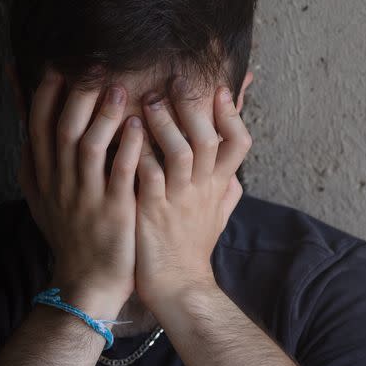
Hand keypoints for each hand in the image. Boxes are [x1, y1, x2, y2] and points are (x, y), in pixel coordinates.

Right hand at [18, 67, 143, 318]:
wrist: (87, 283)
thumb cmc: (69, 237)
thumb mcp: (41, 202)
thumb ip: (32, 168)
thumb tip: (24, 135)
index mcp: (44, 177)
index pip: (38, 128)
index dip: (45, 95)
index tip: (57, 67)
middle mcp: (60, 183)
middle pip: (62, 129)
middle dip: (75, 94)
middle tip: (94, 65)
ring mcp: (86, 198)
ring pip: (88, 147)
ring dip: (103, 114)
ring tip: (119, 87)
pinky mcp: (113, 212)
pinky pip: (119, 174)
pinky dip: (129, 147)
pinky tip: (139, 126)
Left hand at [134, 77, 250, 311]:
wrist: (176, 285)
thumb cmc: (192, 246)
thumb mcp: (217, 215)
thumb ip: (226, 189)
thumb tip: (235, 173)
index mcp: (218, 185)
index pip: (239, 143)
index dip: (232, 114)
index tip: (221, 89)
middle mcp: (203, 188)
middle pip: (209, 139)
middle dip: (194, 106)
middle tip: (177, 80)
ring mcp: (179, 199)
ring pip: (182, 152)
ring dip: (165, 124)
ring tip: (148, 101)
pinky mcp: (153, 211)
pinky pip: (148, 175)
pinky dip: (139, 152)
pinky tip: (125, 133)